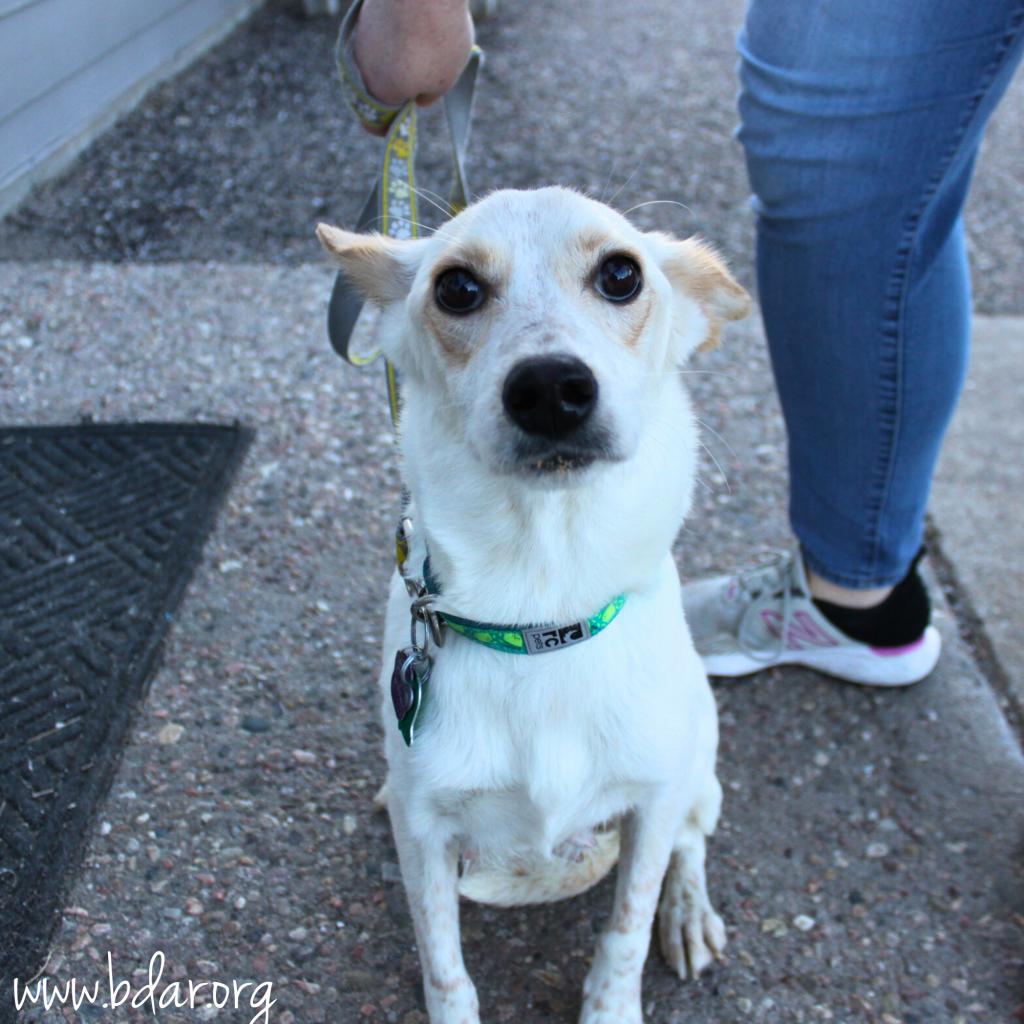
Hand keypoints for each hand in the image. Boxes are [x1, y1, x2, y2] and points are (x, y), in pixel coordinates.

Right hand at [353, 0, 473, 131]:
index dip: (390, 129)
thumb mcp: (444, 79)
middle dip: (397, 94)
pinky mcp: (365, 12)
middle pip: (377, 90)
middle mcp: (362, 67)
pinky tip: (415, 29)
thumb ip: (429, 95)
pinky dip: (394, 38)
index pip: (375, 124)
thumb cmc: (437, 37)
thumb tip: (419, 97)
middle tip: (421, 90)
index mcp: (381, 94)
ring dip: (396, 63)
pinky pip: (380, 36)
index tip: (403, 130)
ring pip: (377, 61)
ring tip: (427, 53)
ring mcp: (361, 37)